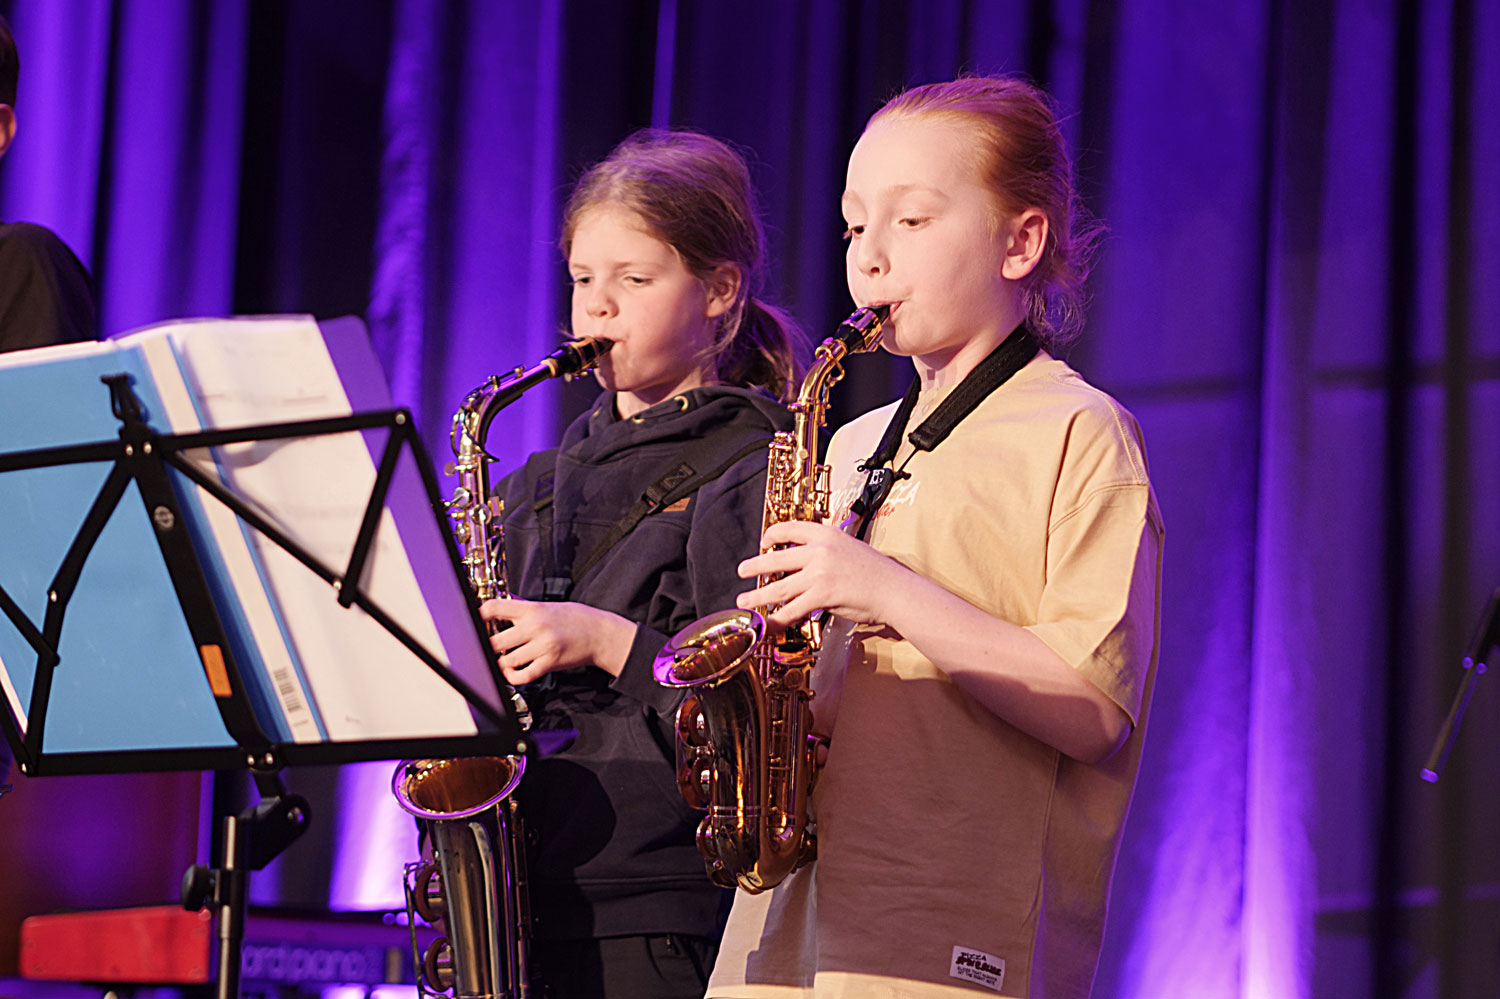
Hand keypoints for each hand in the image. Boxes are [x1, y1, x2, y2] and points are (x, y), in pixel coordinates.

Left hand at [479, 597, 634, 684]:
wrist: (601, 633)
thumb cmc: (577, 619)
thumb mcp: (550, 606)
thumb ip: (526, 608)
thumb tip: (503, 607)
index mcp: (533, 609)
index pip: (495, 608)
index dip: (480, 615)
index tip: (475, 622)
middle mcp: (536, 627)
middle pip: (496, 641)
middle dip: (488, 648)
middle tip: (487, 649)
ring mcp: (543, 646)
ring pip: (508, 661)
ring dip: (501, 664)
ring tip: (502, 662)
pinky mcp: (550, 662)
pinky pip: (524, 675)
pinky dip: (514, 677)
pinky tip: (513, 673)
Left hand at [735, 520, 910, 630]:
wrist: (895, 590)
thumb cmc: (877, 574)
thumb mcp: (850, 548)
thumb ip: (827, 551)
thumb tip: (806, 561)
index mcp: (827, 534)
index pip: (790, 528)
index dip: (772, 535)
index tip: (764, 543)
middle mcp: (820, 550)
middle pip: (777, 557)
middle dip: (755, 565)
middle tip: (742, 570)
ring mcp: (819, 573)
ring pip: (778, 586)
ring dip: (757, 595)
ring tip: (744, 600)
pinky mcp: (821, 595)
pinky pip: (791, 609)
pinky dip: (776, 619)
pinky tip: (767, 624)